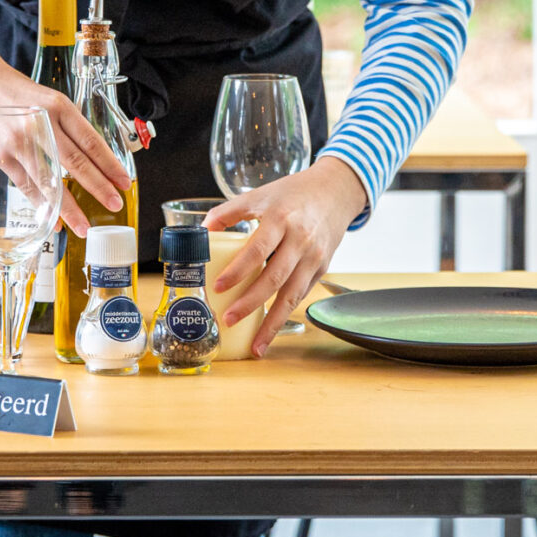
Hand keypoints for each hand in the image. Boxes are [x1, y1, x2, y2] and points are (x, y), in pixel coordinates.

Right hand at [0, 30, 130, 234]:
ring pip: (50, 180)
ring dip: (69, 208)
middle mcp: (41, 124)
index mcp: (58, 107)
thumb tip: (94, 159)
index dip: (110, 165)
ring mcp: (20, 142)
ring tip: (84, 227)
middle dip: (98, 187)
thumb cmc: (17, 93)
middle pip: (76, 162)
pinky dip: (42, 206)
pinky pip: (27, 186)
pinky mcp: (3, 156)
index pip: (90, 141)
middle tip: (115, 204)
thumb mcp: (49, 99)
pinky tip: (54, 221)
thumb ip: (68, 126)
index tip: (124, 182)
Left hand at [207, 156, 369, 355]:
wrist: (335, 191)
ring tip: (254, 345)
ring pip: (292, 296)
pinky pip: (300, 296)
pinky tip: (270, 332)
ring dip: (272, 323)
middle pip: (275, 278)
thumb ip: (230, 211)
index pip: (258, 249)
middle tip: (228, 318)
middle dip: (250, 302)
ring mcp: (313, 258)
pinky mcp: (321, 269)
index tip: (218, 286)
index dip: (238, 270)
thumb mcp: (261, 194)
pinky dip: (285, 316)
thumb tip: (201, 230)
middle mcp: (300, 241)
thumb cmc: (293, 193)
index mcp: (281, 219)